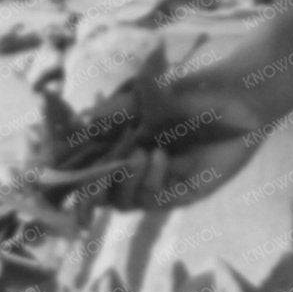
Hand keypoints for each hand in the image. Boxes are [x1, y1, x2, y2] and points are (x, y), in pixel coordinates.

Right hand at [37, 60, 276, 214]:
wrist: (239, 95)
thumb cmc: (192, 91)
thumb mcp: (142, 97)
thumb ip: (107, 113)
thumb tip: (67, 124)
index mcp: (120, 148)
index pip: (84, 170)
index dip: (67, 173)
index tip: (53, 166)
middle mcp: (136, 169)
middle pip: (99, 194)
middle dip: (90, 187)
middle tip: (94, 173)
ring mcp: (160, 183)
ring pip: (124, 201)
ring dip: (123, 182)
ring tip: (136, 154)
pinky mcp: (188, 192)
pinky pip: (158, 198)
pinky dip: (151, 179)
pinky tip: (157, 156)